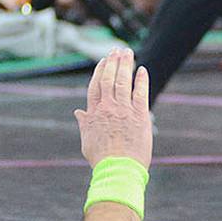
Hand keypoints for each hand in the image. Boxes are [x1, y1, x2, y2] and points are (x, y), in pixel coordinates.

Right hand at [75, 48, 152, 168]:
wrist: (118, 170)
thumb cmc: (102, 159)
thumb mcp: (87, 141)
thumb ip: (85, 124)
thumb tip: (78, 112)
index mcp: (93, 114)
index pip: (95, 86)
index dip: (99, 71)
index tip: (103, 61)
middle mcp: (107, 108)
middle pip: (108, 80)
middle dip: (112, 63)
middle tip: (116, 50)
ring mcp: (123, 111)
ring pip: (123, 82)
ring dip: (125, 65)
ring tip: (127, 52)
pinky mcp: (139, 116)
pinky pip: (140, 93)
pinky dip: (141, 80)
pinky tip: (142, 70)